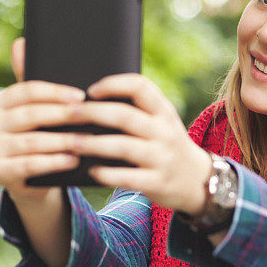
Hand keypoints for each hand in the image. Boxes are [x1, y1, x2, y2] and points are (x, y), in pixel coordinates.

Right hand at [0, 37, 85, 200]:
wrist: (32, 179)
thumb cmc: (39, 134)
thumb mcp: (38, 109)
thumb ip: (33, 80)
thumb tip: (21, 42)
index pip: (26, 91)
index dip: (55, 92)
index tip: (82, 96)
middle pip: (30, 115)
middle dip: (63, 115)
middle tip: (90, 115)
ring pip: (32, 141)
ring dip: (63, 140)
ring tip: (88, 140)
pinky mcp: (0, 172)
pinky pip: (30, 165)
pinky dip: (54, 162)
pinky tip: (73, 159)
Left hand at [68, 73, 212, 213]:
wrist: (198, 181)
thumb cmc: (166, 146)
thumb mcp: (162, 123)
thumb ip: (137, 112)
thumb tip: (88, 104)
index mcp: (164, 111)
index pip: (140, 87)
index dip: (114, 84)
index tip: (91, 90)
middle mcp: (165, 132)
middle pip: (125, 116)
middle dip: (93, 113)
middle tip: (68, 113)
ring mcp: (162, 158)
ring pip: (123, 146)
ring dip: (93, 144)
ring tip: (71, 143)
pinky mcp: (157, 182)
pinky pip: (127, 177)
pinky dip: (106, 174)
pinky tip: (90, 170)